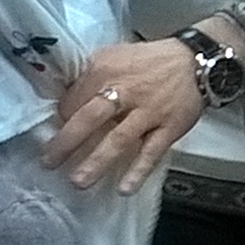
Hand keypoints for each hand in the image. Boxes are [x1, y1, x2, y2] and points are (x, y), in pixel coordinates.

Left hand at [41, 38, 203, 195]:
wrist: (194, 61)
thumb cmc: (150, 61)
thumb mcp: (115, 56)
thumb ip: (90, 76)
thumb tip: (63, 98)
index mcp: (106, 70)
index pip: (74, 98)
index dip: (61, 117)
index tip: (53, 133)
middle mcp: (125, 91)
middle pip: (90, 118)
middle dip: (67, 142)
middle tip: (49, 162)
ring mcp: (148, 112)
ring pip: (118, 139)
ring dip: (97, 161)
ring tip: (79, 181)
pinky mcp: (168, 128)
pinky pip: (151, 152)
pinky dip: (138, 171)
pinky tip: (124, 188)